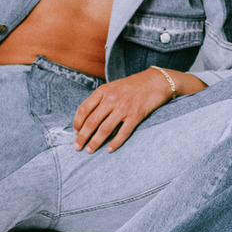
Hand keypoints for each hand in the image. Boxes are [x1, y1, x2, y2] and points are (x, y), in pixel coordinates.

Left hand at [73, 68, 200, 153]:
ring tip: (90, 150)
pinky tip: (109, 149)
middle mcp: (111, 99)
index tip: (75, 132)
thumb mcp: (112, 87)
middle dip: (82, 137)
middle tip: (77, 147)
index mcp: (103, 91)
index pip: (84, 109)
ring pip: (104, 129)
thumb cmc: (132, 86)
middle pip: (91, 121)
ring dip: (95, 142)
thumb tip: (86, 118)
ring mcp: (124, 108)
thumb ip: (100, 99)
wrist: (155, 81)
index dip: (77, 122)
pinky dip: (115, 143)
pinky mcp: (136, 115)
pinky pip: (123, 132)